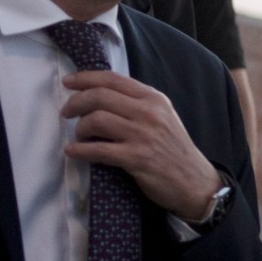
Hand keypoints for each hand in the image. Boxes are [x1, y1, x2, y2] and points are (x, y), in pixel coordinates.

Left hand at [61, 71, 223, 218]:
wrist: (195, 182)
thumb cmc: (174, 149)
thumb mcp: (163, 117)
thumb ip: (138, 103)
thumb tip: (100, 94)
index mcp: (154, 98)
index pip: (113, 79)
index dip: (85, 78)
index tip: (68, 82)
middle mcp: (149, 112)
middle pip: (100, 96)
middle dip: (76, 103)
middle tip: (66, 113)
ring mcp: (143, 135)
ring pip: (97, 120)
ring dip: (80, 128)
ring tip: (79, 136)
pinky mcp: (136, 159)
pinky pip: (99, 150)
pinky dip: (80, 150)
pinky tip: (72, 151)